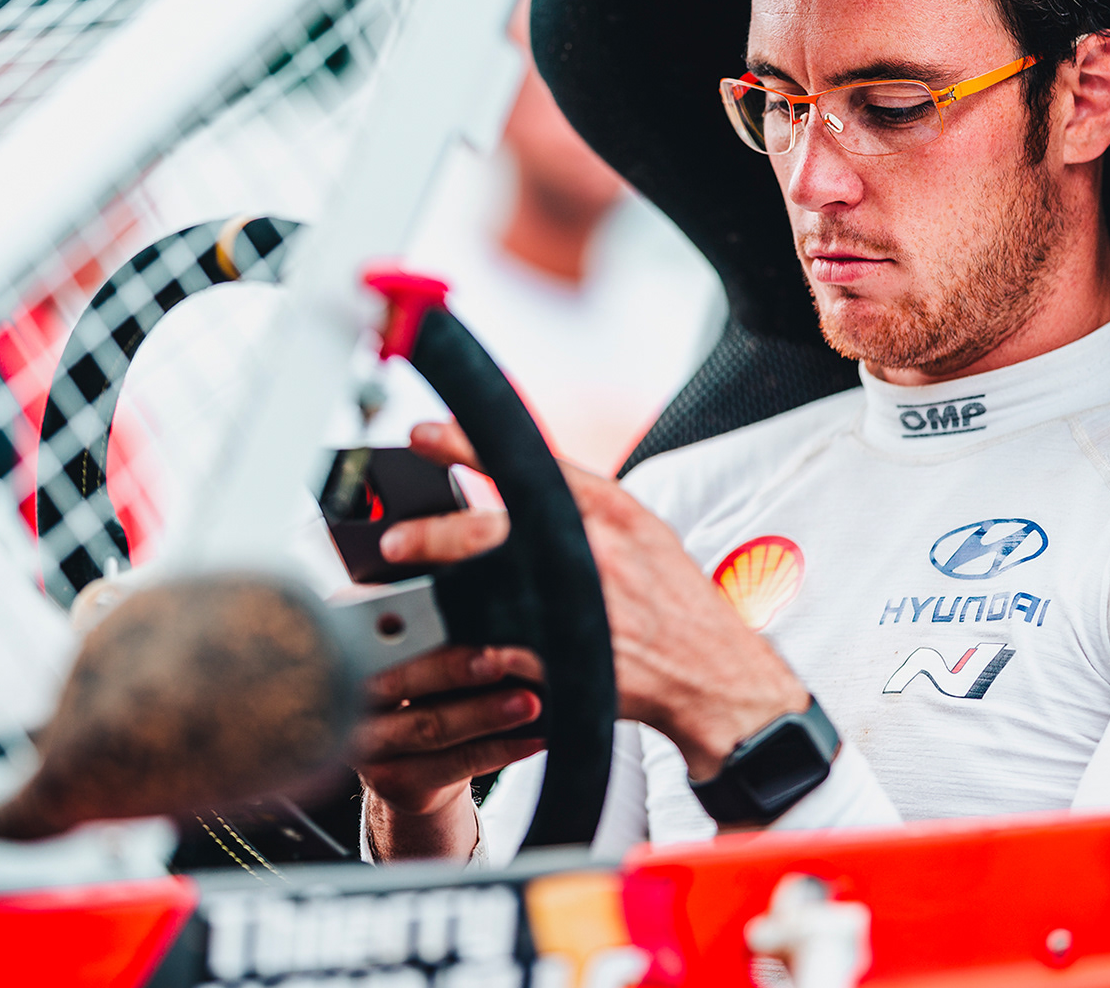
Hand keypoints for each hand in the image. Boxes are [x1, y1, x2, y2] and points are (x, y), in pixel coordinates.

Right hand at [352, 643, 544, 860]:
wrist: (403, 762)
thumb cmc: (421, 693)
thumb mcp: (417, 664)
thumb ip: (436, 643)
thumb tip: (498, 639)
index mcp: (354, 656)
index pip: (385, 641)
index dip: (423, 633)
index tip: (462, 623)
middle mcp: (351, 701)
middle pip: (401, 682)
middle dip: (454, 670)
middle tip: (499, 662)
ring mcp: (368, 746)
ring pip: (430, 728)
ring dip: (485, 714)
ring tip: (529, 703)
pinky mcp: (394, 781)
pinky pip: (453, 764)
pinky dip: (498, 750)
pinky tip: (530, 741)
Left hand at [383, 422, 808, 780]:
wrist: (714, 674)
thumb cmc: (676, 601)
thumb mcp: (642, 531)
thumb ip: (585, 504)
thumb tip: (527, 473)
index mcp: (608, 509)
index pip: (526, 463)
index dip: (466, 445)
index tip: (422, 435)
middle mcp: (591, 549)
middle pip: (491, 530)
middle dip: (434, 533)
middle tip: (395, 538)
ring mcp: (577, 605)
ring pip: (485, 591)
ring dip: (438, 592)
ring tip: (404, 594)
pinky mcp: (565, 657)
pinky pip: (498, 649)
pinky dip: (468, 645)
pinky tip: (442, 643)